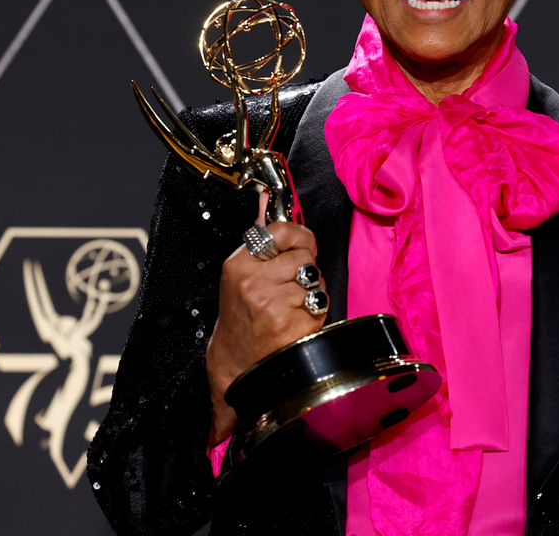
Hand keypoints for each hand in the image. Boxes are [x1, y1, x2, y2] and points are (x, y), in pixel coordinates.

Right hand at [205, 196, 326, 445]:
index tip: (301, 247)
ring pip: (315, 279)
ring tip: (294, 305)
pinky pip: (321, 304)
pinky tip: (297, 321)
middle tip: (292, 286)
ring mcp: (270, 303)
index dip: (300, 238)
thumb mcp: (241, 272)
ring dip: (313, 292)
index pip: (281, 231)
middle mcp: (252, 281)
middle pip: (304, 256)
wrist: (238, 363)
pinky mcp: (290, 323)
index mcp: (238, 263)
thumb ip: (260, 235)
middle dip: (306, 270)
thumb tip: (266, 196)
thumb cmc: (243, 314)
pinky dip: (315, 313)